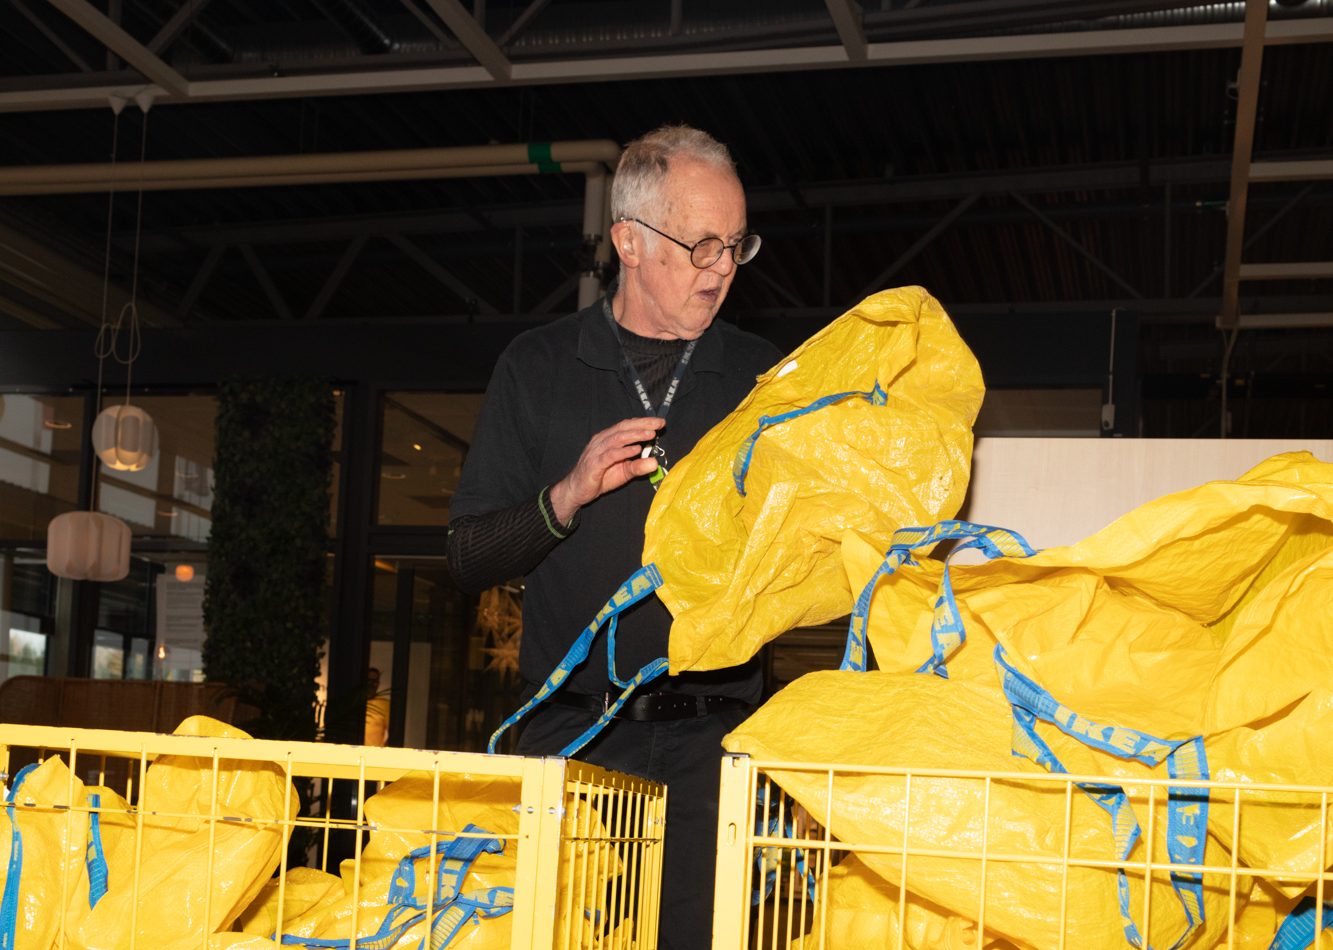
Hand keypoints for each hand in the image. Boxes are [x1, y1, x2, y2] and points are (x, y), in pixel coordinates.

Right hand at [549, 417, 664, 523]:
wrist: (577, 490)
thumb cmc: (600, 477)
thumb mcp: (624, 472)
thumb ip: (638, 466)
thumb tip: (655, 463)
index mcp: (608, 439)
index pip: (627, 426)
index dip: (643, 423)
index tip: (660, 423)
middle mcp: (602, 441)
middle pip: (624, 428)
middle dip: (642, 425)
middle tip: (659, 424)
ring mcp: (597, 451)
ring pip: (617, 438)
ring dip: (635, 435)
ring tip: (650, 434)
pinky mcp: (594, 464)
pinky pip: (610, 455)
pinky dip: (624, 451)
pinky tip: (636, 450)